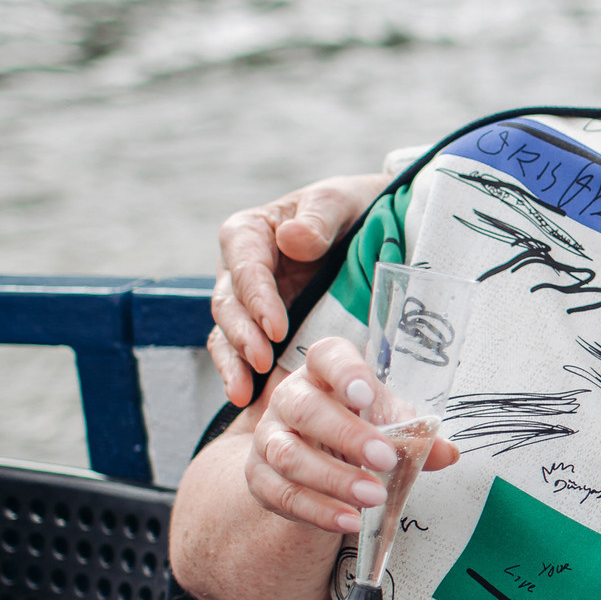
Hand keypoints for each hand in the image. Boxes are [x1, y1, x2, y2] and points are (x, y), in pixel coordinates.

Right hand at [209, 173, 388, 405]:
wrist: (374, 225)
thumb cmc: (353, 208)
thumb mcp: (340, 202)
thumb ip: (318, 218)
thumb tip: (292, 238)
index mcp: (250, 232)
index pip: (245, 266)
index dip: (257, 298)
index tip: (276, 328)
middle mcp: (239, 267)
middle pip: (228, 303)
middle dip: (242, 335)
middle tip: (262, 362)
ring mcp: (247, 300)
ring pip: (226, 331)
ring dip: (234, 361)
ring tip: (243, 392)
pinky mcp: (259, 326)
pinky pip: (239, 350)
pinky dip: (239, 372)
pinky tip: (245, 397)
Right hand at [244, 336, 457, 532]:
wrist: (314, 462)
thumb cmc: (356, 428)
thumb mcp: (387, 423)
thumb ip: (414, 435)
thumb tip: (447, 453)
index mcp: (322, 371)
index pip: (326, 357)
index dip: (344, 372)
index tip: (365, 392)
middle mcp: (289, 398)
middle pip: (307, 409)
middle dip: (347, 435)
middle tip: (385, 459)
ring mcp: (269, 437)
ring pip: (291, 456)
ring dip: (335, 480)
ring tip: (373, 497)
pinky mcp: (260, 477)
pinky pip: (285, 495)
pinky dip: (319, 511)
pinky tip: (350, 521)